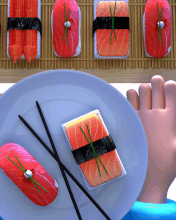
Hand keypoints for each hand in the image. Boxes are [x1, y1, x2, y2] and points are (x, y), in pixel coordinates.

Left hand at [127, 75, 175, 203]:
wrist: (147, 176)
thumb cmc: (167, 164)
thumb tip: (174, 115)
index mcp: (171, 119)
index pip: (173, 91)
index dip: (171, 86)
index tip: (170, 87)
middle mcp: (155, 114)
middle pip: (156, 86)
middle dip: (157, 82)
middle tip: (157, 83)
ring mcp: (140, 116)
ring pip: (141, 90)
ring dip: (144, 89)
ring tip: (145, 94)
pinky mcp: (129, 121)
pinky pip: (128, 100)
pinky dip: (131, 96)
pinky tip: (134, 101)